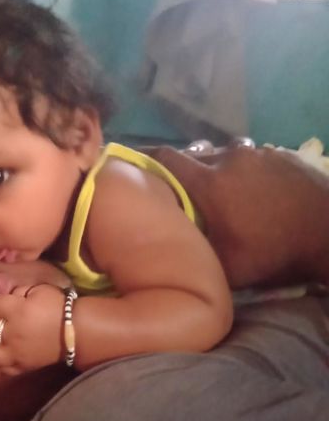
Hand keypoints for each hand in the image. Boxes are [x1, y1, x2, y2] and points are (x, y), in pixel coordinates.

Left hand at [0, 284, 64, 374]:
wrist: (76, 332)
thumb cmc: (59, 307)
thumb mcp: (39, 290)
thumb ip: (18, 291)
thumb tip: (1, 291)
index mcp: (17, 311)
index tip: (2, 299)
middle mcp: (11, 333)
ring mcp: (15, 353)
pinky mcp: (21, 366)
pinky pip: (2, 370)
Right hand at [150, 143, 328, 287]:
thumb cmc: (275, 254)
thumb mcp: (227, 268)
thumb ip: (192, 253)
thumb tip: (165, 248)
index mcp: (209, 182)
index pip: (164, 158)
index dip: (147, 162)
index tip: (137, 172)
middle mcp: (229, 158)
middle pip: (193, 156)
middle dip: (184, 172)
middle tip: (183, 194)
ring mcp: (259, 152)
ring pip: (223, 155)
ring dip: (217, 170)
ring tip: (223, 193)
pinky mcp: (282, 153)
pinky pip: (252, 157)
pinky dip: (245, 171)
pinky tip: (255, 192)